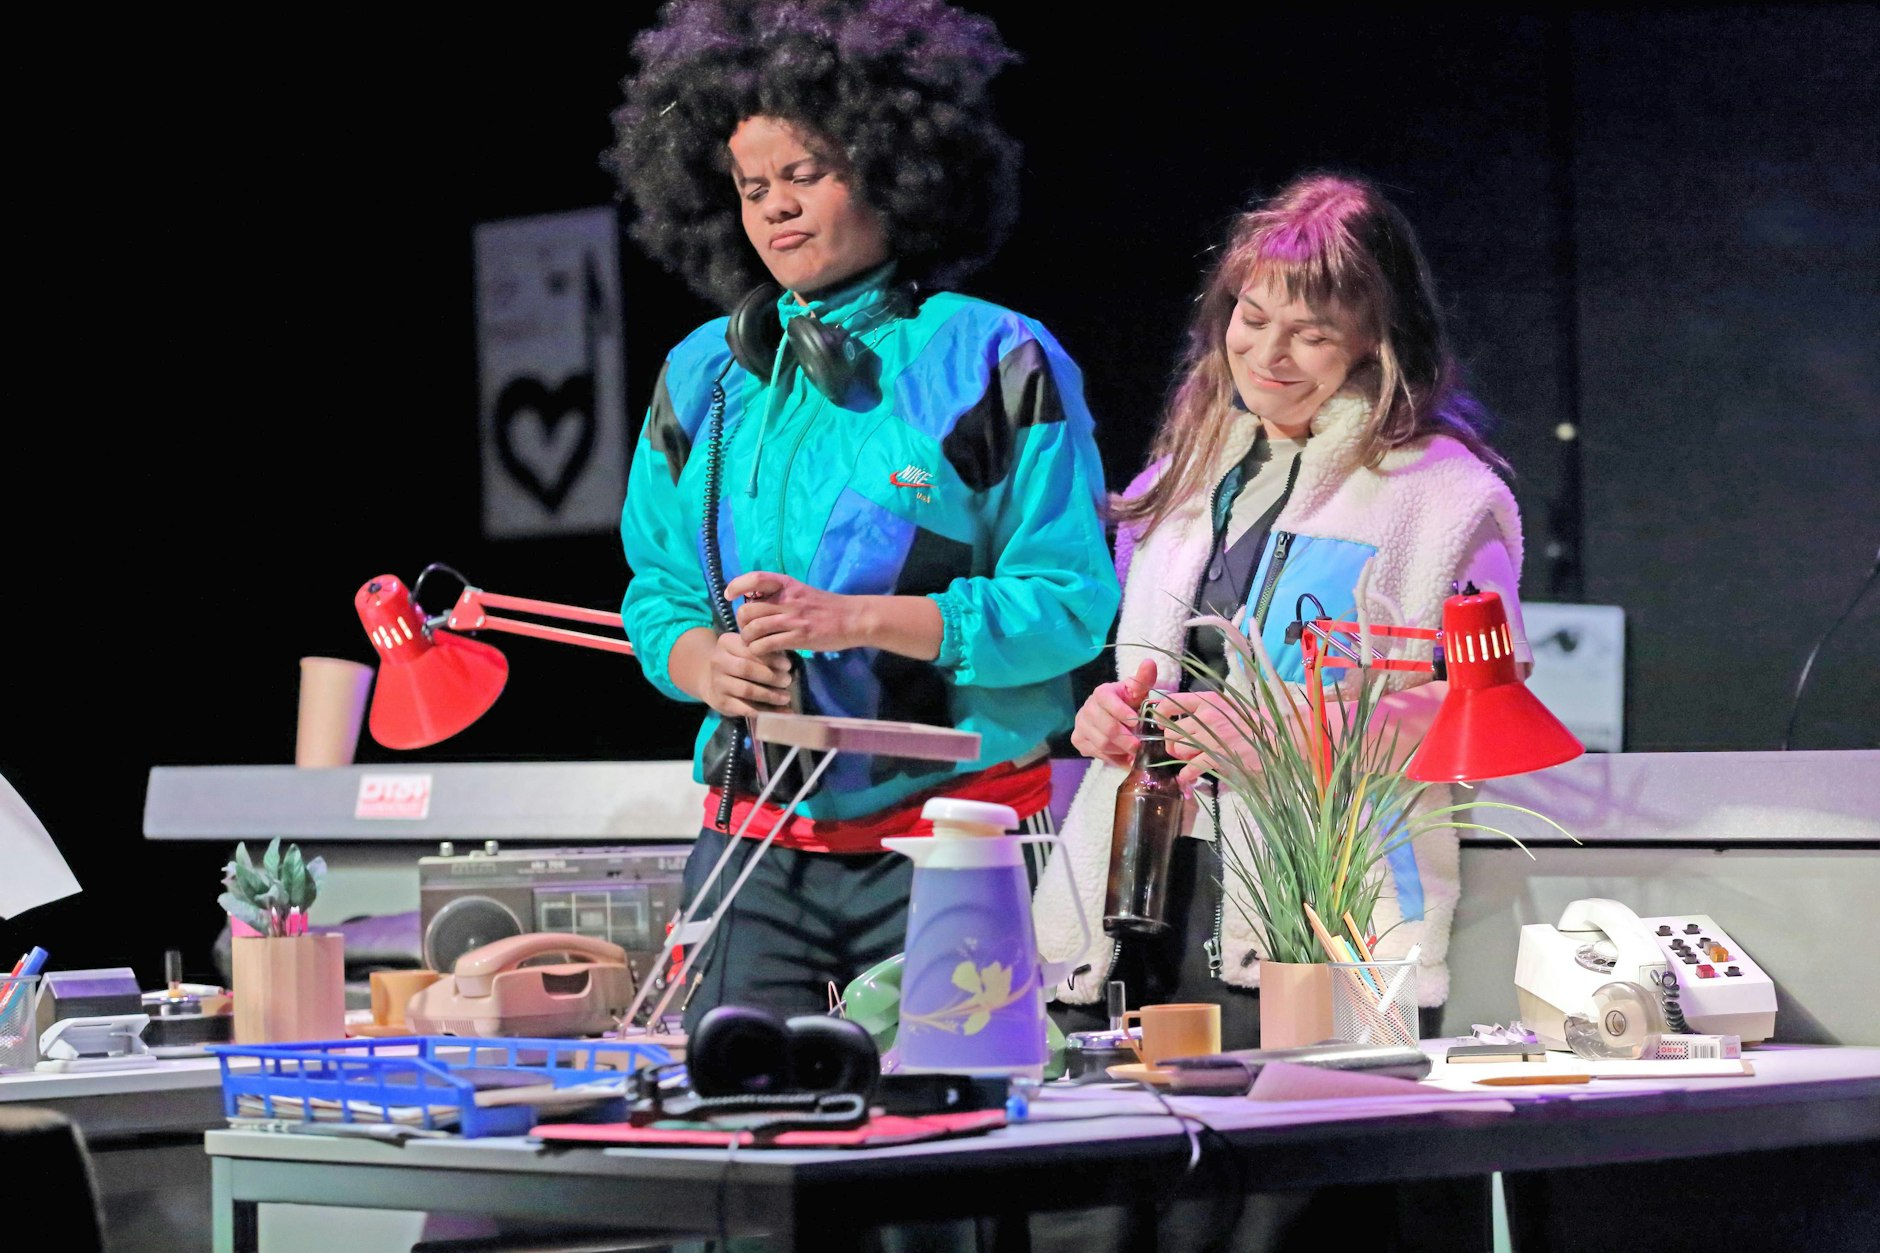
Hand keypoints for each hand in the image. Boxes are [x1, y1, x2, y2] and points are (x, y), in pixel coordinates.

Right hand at [699, 629, 794, 717]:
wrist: (712, 680)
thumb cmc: (739, 661)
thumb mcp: (746, 649)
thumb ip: (764, 651)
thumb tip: (788, 664)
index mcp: (726, 643)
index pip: (750, 650)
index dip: (771, 658)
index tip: (788, 665)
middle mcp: (718, 661)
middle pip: (747, 669)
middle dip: (771, 676)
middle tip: (787, 681)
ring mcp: (718, 683)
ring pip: (746, 690)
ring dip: (769, 695)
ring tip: (785, 697)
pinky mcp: (721, 702)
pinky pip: (744, 708)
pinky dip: (763, 711)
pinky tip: (777, 712)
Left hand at [725, 571, 862, 655]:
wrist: (853, 619)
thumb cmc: (825, 607)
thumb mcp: (801, 592)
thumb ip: (780, 596)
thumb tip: (753, 601)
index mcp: (787, 585)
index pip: (756, 578)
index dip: (737, 585)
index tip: (729, 596)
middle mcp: (788, 599)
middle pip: (748, 609)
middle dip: (741, 622)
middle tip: (747, 630)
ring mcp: (793, 619)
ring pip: (755, 628)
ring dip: (748, 639)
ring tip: (753, 643)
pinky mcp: (799, 637)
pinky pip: (767, 645)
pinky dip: (759, 651)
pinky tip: (764, 653)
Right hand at [1070, 659, 1158, 766]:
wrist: (1116, 716)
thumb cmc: (1129, 703)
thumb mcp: (1138, 691)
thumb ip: (1144, 679)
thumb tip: (1149, 663)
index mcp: (1101, 692)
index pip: (1105, 699)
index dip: (1120, 711)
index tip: (1136, 721)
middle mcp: (1087, 708)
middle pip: (1106, 728)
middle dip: (1125, 739)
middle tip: (1139, 745)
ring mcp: (1080, 725)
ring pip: (1101, 743)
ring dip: (1120, 749)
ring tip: (1132, 750)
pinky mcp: (1078, 740)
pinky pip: (1096, 753)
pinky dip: (1112, 758)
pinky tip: (1122, 755)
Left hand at [1157, 690, 1269, 789]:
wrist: (1277, 734)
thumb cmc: (1254, 721)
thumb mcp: (1229, 705)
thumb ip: (1207, 709)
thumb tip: (1186, 718)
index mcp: (1208, 701)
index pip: (1171, 703)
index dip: (1161, 715)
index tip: (1163, 723)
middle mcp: (1206, 716)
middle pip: (1170, 731)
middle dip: (1170, 742)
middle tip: (1179, 749)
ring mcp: (1211, 737)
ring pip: (1178, 750)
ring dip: (1180, 758)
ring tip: (1189, 761)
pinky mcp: (1218, 757)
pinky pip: (1191, 768)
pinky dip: (1186, 775)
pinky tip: (1188, 777)